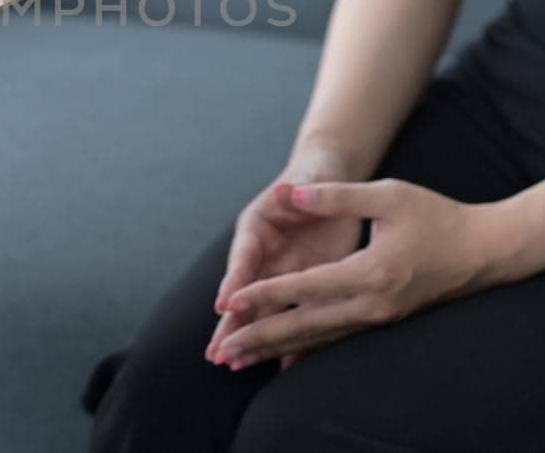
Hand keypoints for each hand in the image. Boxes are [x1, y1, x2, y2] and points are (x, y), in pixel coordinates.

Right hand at [206, 153, 364, 369]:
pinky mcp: (302, 285)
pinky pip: (290, 314)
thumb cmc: (315, 180)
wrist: (329, 186)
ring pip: (260, 310)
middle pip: (243, 292)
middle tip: (215, 352)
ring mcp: (279, 273)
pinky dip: (284, 338)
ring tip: (229, 363)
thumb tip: (285, 189)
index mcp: (257, 228)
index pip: (243, 257)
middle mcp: (261, 255)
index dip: (233, 280)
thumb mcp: (308, 182)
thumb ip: (298, 191)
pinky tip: (278, 364)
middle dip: (230, 323)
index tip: (223, 304)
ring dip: (247, 336)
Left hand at [213, 179, 516, 369]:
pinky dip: (303, 348)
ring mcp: (379, 317)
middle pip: (306, 326)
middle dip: (261, 338)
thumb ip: (339, 196)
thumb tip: (293, 193)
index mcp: (372, 272)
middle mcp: (374, 303)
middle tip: (222, 350)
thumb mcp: (389, 194)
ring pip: (318, 338)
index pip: (307, 287)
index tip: (231, 302)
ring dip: (276, 350)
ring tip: (238, 360)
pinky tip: (279, 356)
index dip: (266, 294)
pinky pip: (335, 338)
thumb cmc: (438, 216)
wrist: (485, 251)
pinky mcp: (382, 320)